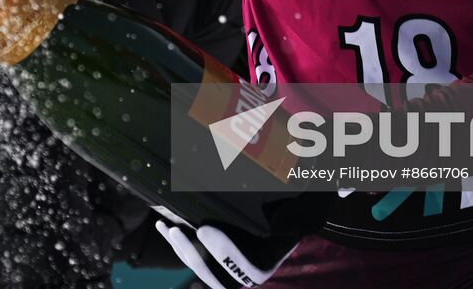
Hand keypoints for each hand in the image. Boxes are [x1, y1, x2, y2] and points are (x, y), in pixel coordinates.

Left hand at [153, 210, 298, 288]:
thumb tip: (283, 225)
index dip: (225, 253)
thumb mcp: (308, 207)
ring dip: (180, 249)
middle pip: (217, 274)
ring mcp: (230, 264)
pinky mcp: (214, 254)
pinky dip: (178, 243)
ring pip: (201, 266)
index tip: (204, 229)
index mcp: (271, 260)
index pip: (247, 268)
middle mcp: (249, 268)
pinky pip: (194, 256)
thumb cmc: (300, 200)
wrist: (290, 199)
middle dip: (193, 255)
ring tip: (166, 228)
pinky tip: (164, 226)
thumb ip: (299, 217)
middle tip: (176, 230)